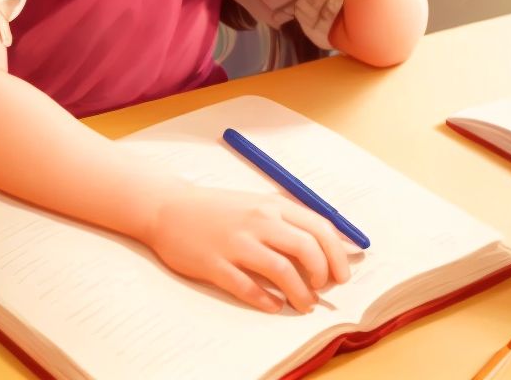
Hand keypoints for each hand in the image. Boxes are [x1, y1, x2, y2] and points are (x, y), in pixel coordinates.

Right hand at [141, 180, 359, 312]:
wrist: (168, 208)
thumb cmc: (217, 209)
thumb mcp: (256, 204)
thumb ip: (288, 222)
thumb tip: (328, 245)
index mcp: (270, 205)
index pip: (318, 227)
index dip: (337, 254)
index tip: (341, 273)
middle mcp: (257, 221)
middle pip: (306, 248)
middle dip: (322, 274)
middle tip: (323, 289)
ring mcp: (236, 243)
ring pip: (282, 271)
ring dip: (300, 294)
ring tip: (304, 304)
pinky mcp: (216, 265)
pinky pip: (249, 288)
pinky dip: (268, 302)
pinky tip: (274, 306)